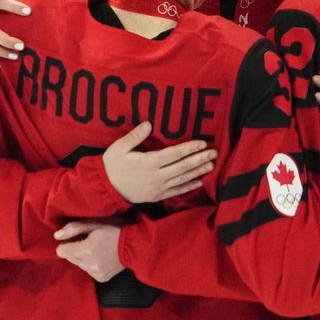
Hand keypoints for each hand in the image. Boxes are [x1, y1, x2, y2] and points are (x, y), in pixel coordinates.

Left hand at [55, 221, 123, 281]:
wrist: (135, 246)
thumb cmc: (116, 229)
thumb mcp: (95, 223)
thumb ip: (73, 228)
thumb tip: (56, 236)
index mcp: (85, 250)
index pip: (62, 251)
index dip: (67, 243)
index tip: (77, 238)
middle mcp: (89, 265)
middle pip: (70, 258)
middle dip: (75, 249)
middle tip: (89, 241)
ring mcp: (95, 273)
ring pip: (79, 264)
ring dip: (84, 257)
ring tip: (97, 248)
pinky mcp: (101, 278)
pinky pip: (88, 270)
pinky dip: (92, 264)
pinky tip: (102, 257)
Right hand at [102, 121, 216, 202]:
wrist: (105, 189)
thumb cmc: (112, 165)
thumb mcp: (119, 148)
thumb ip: (135, 136)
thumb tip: (149, 123)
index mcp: (149, 162)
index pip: (175, 154)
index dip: (190, 148)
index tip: (203, 143)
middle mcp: (156, 176)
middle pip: (183, 166)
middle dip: (200, 159)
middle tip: (214, 153)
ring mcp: (158, 188)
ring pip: (183, 179)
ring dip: (198, 171)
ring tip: (211, 165)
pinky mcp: (157, 196)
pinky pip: (176, 191)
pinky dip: (189, 186)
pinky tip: (199, 182)